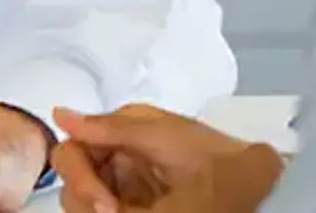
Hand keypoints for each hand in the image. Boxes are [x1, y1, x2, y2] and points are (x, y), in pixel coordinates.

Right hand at [51, 106, 248, 212]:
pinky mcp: (131, 208)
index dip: (78, 173)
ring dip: (94, 208)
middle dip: (86, 196)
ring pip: (80, 203)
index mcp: (121, 133)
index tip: (102, 203)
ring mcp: (124, 191)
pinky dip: (103, 211)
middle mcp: (117, 161)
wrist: (255, 190)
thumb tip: (60, 113)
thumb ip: (109, 127)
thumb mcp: (160, 137)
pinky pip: (98, 210)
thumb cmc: (214, 159)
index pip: (73, 147)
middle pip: (71, 179)